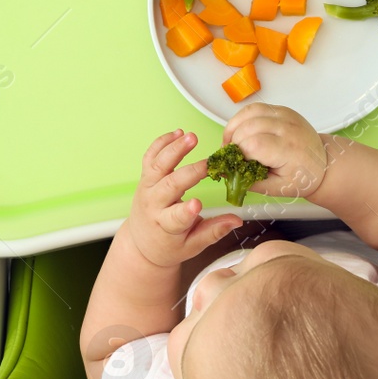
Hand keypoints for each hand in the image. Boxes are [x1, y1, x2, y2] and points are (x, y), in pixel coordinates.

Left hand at [127, 129, 242, 267]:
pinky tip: (177, 133)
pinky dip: (162, 142)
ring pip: (158, 165)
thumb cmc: (167, 245)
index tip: (197, 204)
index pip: (176, 218)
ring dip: (174, 149)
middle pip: (169, 186)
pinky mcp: (146, 177)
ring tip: (191, 137)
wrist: (141, 241)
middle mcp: (154, 204)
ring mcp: (147, 187)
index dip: (186, 211)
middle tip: (207, 164)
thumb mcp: (192, 245)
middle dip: (188, 173)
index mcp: (166, 225)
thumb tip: (236, 221)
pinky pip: (150, 156)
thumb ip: (214, 232)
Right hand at [222, 104, 328, 199]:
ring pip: (248, 113)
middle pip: (247, 127)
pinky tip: (241, 132)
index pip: (253, 144)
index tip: (237, 165)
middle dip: (234, 143)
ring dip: (234, 128)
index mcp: (289, 149)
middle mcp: (288, 128)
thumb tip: (224, 174)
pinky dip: (242, 119)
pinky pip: (255, 107)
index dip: (238, 155)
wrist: (324, 164)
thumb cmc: (303, 178)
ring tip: (233, 143)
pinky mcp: (282, 110)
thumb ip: (249, 182)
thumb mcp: (277, 188)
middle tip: (233, 157)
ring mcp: (285, 115)